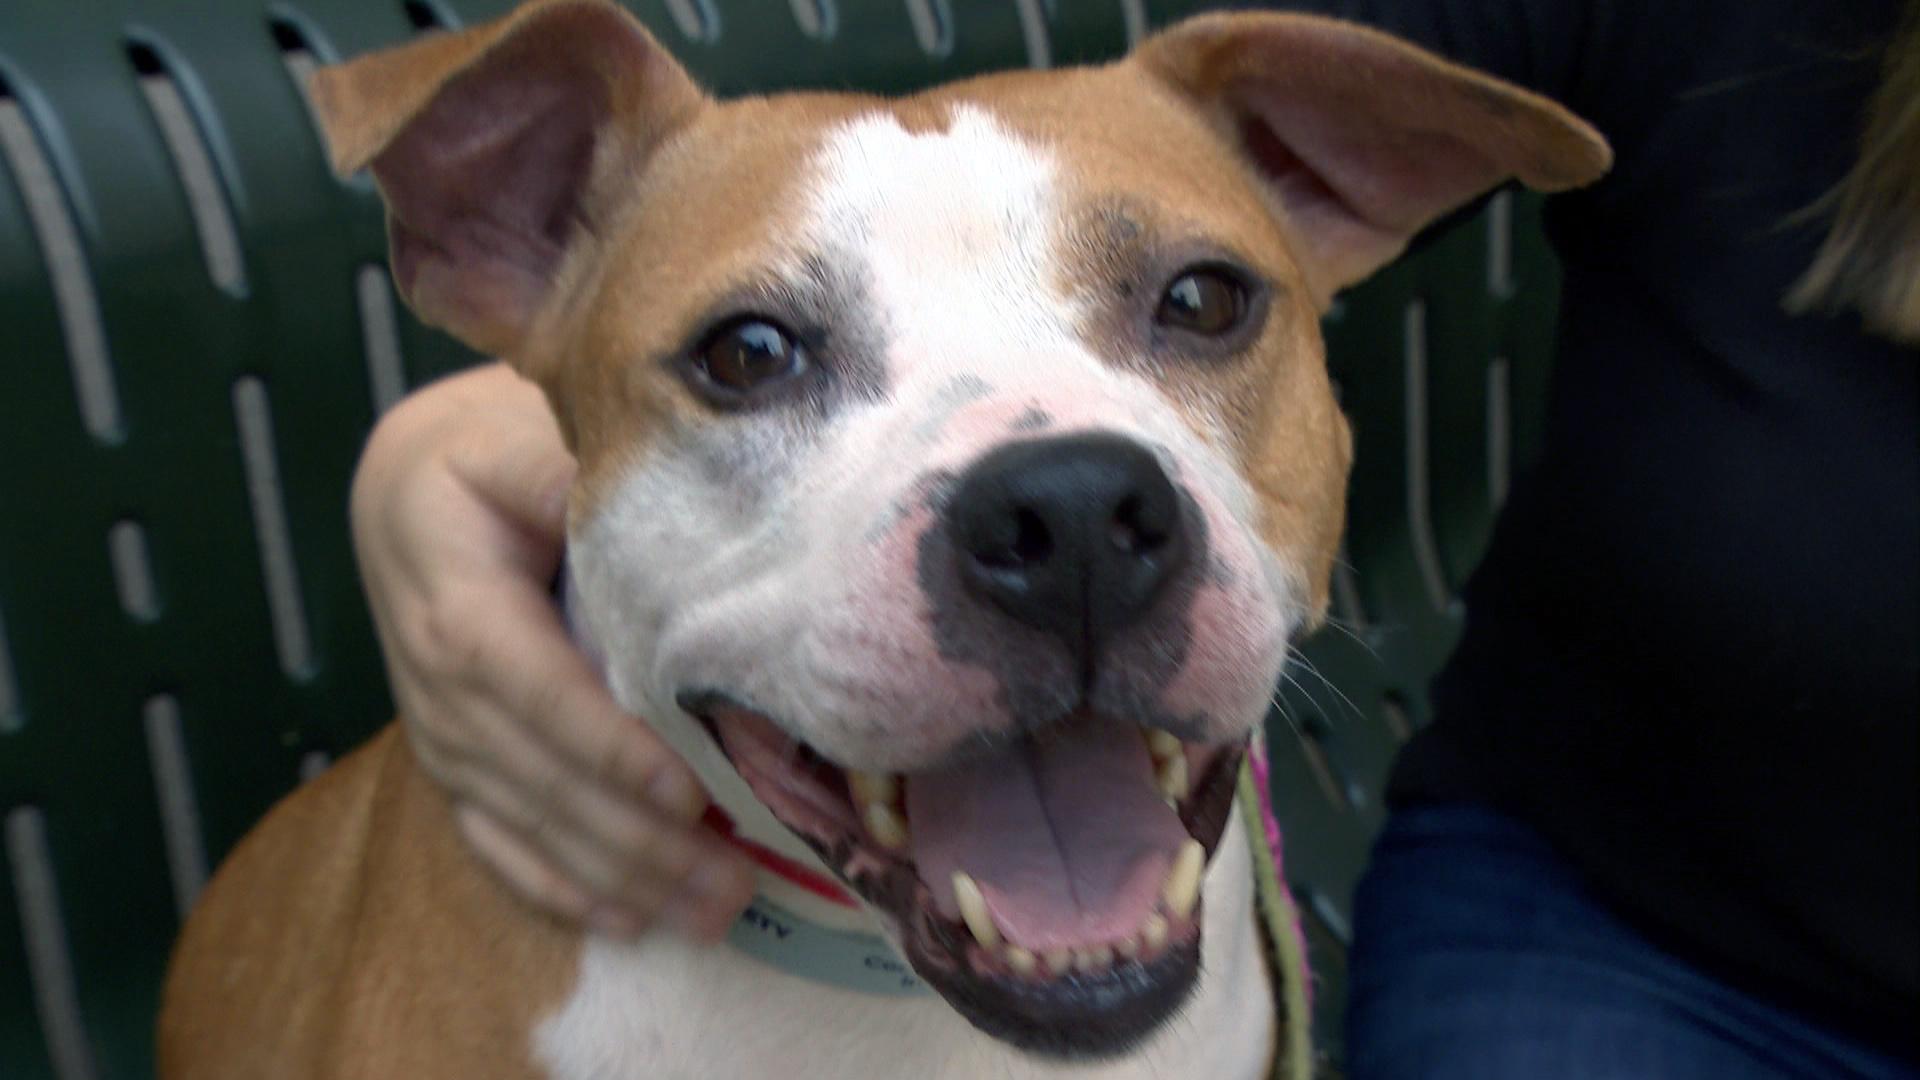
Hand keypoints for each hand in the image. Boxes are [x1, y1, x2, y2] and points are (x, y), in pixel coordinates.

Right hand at [349, 362, 755, 939]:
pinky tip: (626, 921)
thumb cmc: (484, 452)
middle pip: (533, 773)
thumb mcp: (515, 436)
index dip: (600, 743)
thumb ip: (564, 469)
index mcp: (453, 596)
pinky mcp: (454, 759)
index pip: (527, 682)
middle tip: (729, 879)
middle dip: (632, 837)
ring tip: (708, 911)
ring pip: (523, 819)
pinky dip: (557, 886)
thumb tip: (641, 498)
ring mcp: (439, 730)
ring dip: (616, 875)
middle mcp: (435, 678)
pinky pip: (494, 839)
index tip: (681, 791)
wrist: (410, 487)